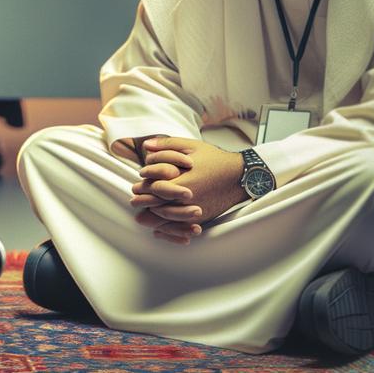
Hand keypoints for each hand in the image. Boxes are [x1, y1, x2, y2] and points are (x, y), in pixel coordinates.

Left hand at [129, 137, 246, 243]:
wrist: (239, 176)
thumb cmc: (214, 159)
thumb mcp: (191, 146)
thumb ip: (167, 145)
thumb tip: (145, 146)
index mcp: (184, 181)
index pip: (155, 188)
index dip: (143, 188)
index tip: (136, 186)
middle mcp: (189, 199)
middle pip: (158, 206)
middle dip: (144, 203)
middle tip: (134, 201)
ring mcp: (196, 210)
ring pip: (168, 220)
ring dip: (153, 217)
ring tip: (144, 213)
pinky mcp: (202, 218)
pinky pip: (181, 227)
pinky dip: (168, 227)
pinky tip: (160, 224)